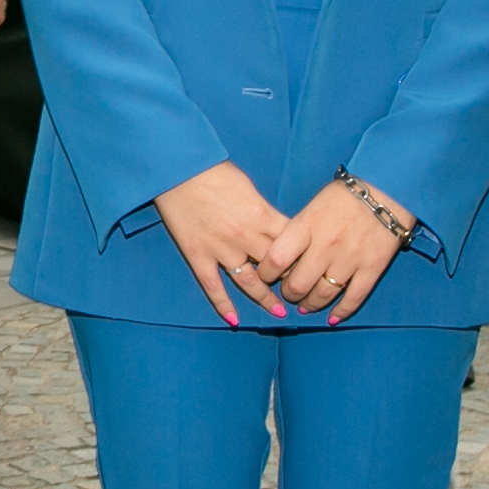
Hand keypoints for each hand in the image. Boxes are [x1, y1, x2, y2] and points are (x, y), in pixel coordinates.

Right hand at [154, 162, 290, 325]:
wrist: (177, 168)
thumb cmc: (214, 170)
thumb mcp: (249, 187)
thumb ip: (263, 211)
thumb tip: (274, 228)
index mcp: (262, 216)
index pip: (293, 245)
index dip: (304, 258)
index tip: (310, 266)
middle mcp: (246, 237)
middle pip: (277, 267)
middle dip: (290, 279)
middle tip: (300, 291)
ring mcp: (221, 249)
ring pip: (250, 283)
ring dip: (266, 299)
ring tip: (279, 311)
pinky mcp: (198, 255)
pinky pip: (213, 286)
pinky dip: (223, 305)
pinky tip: (234, 319)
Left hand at [261, 175, 409, 324]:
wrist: (387, 190)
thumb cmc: (344, 195)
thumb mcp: (312, 205)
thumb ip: (297, 231)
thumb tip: (281, 258)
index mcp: (306, 226)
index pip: (275, 259)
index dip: (265, 273)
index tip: (266, 274)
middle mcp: (325, 245)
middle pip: (297, 284)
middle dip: (288, 293)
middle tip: (289, 291)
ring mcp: (349, 259)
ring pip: (322, 294)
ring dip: (310, 304)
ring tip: (306, 305)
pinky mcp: (371, 269)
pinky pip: (353, 299)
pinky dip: (341, 312)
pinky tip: (332, 317)